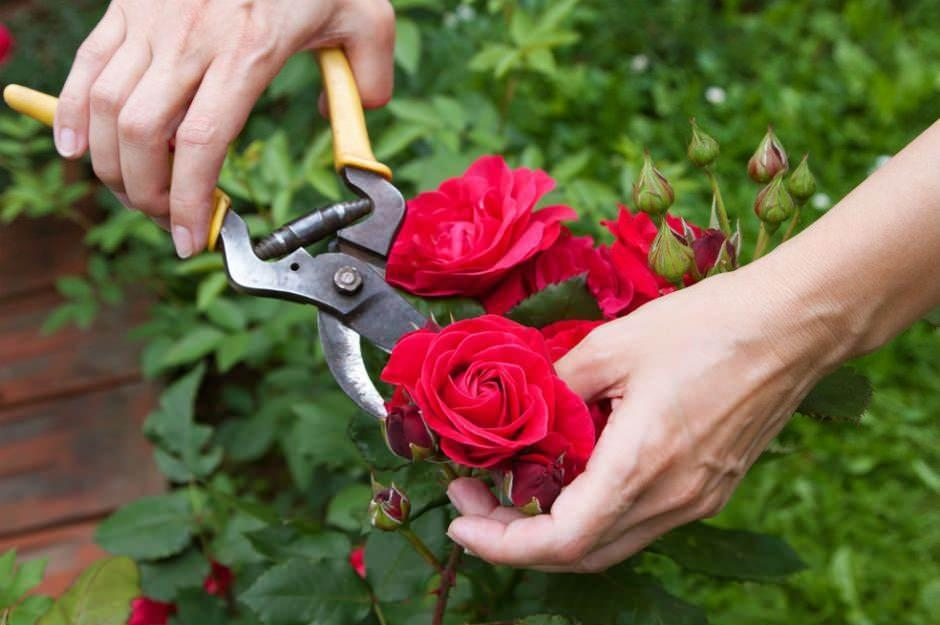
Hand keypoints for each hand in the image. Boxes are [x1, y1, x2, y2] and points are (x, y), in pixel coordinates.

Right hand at [54, 0, 394, 256]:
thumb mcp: (364, 14)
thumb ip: (368, 75)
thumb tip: (357, 116)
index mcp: (250, 50)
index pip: (204, 143)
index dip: (190, 201)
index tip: (194, 239)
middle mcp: (192, 39)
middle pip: (144, 135)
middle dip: (147, 194)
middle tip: (169, 219)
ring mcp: (152, 21)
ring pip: (107, 107)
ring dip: (110, 164)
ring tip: (133, 193)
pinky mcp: (128, 7)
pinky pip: (86, 65)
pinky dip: (72, 113)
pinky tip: (74, 149)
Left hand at [445, 265, 843, 571]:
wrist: (794, 325)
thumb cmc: (708, 325)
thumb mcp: (614, 343)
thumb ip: (557, 383)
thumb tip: (520, 406)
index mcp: (642, 464)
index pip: (561, 540)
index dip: (501, 543)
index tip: (461, 519)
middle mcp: (672, 498)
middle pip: (580, 555)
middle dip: (515, 539)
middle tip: (474, 500)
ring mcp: (696, 499)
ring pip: (609, 544)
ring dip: (552, 530)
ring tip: (511, 491)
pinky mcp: (709, 489)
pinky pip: (638, 521)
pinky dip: (592, 514)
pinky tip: (569, 477)